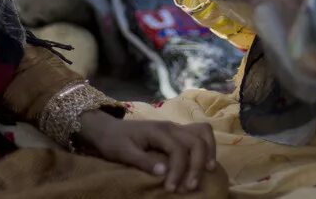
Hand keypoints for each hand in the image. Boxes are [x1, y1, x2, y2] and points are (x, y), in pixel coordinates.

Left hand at [76, 111, 216, 193]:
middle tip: (189, 187)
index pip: (178, 149)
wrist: (108, 129)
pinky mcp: (177, 133)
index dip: (179, 170)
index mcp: (158, 130)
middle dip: (197, 165)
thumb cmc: (114, 141)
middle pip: (196, 141)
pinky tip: (205, 164)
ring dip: (208, 153)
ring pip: (202, 133)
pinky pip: (199, 134)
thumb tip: (163, 172)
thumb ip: (143, 161)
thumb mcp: (123, 152)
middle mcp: (171, 126)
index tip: (171, 189)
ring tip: (205, 173)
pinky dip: (207, 147)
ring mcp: (175, 127)